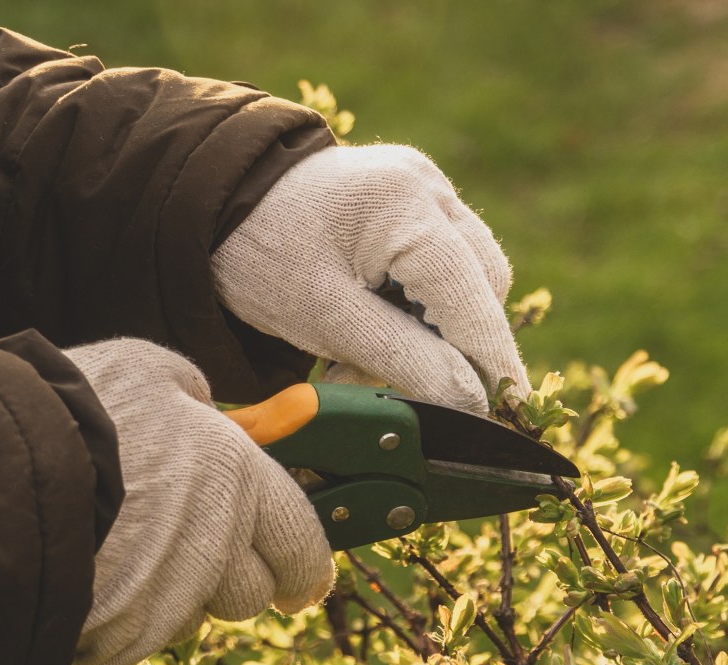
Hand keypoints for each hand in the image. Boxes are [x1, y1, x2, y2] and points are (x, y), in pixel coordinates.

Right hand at [65, 339, 333, 664]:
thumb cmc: (69, 408)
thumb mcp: (144, 367)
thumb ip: (189, 390)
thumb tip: (204, 402)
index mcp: (236, 480)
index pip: (302, 542)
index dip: (306, 563)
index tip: (303, 575)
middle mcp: (214, 546)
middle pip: (251, 592)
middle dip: (236, 578)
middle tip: (207, 556)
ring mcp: (166, 598)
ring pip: (193, 617)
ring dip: (176, 595)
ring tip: (127, 551)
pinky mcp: (118, 635)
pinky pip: (136, 636)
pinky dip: (123, 616)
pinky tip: (93, 575)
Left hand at [211, 144, 529, 414]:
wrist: (218, 201)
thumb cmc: (264, 257)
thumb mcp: (328, 319)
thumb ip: (406, 360)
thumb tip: (472, 404)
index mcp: (407, 205)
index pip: (473, 298)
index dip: (493, 362)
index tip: (509, 416)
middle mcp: (429, 186)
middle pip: (482, 286)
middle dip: (458, 346)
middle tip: (414, 392)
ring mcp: (427, 185)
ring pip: (471, 276)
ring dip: (440, 328)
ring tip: (371, 357)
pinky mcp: (418, 195)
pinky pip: (447, 259)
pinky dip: (423, 304)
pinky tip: (379, 324)